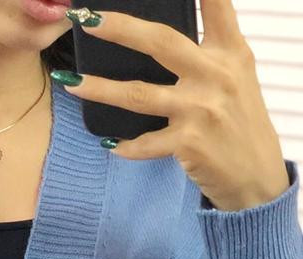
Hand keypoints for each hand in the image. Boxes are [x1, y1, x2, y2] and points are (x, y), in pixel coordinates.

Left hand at [62, 0, 289, 210]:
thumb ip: (210, 52)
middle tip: (88, 21)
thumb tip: (161, 36)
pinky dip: (125, 146)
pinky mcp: (189, 142)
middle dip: (122, 29)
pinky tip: (109, 145)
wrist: (256, 172)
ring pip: (140, 95)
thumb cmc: (238, 119)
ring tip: (72, 83)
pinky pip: (144, 143)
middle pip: (162, 42)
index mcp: (230, 51)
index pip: (217, 6)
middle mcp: (216, 74)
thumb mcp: (236, 76)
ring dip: (100, 89)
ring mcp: (201, 108)